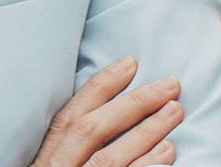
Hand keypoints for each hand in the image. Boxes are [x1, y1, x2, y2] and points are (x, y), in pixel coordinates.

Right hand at [30, 54, 183, 166]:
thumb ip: (71, 148)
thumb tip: (110, 112)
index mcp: (45, 162)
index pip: (69, 117)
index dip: (100, 87)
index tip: (130, 64)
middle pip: (91, 131)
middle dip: (132, 104)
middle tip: (170, 85)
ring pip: (109, 161)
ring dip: (146, 133)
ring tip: (176, 112)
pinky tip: (167, 154)